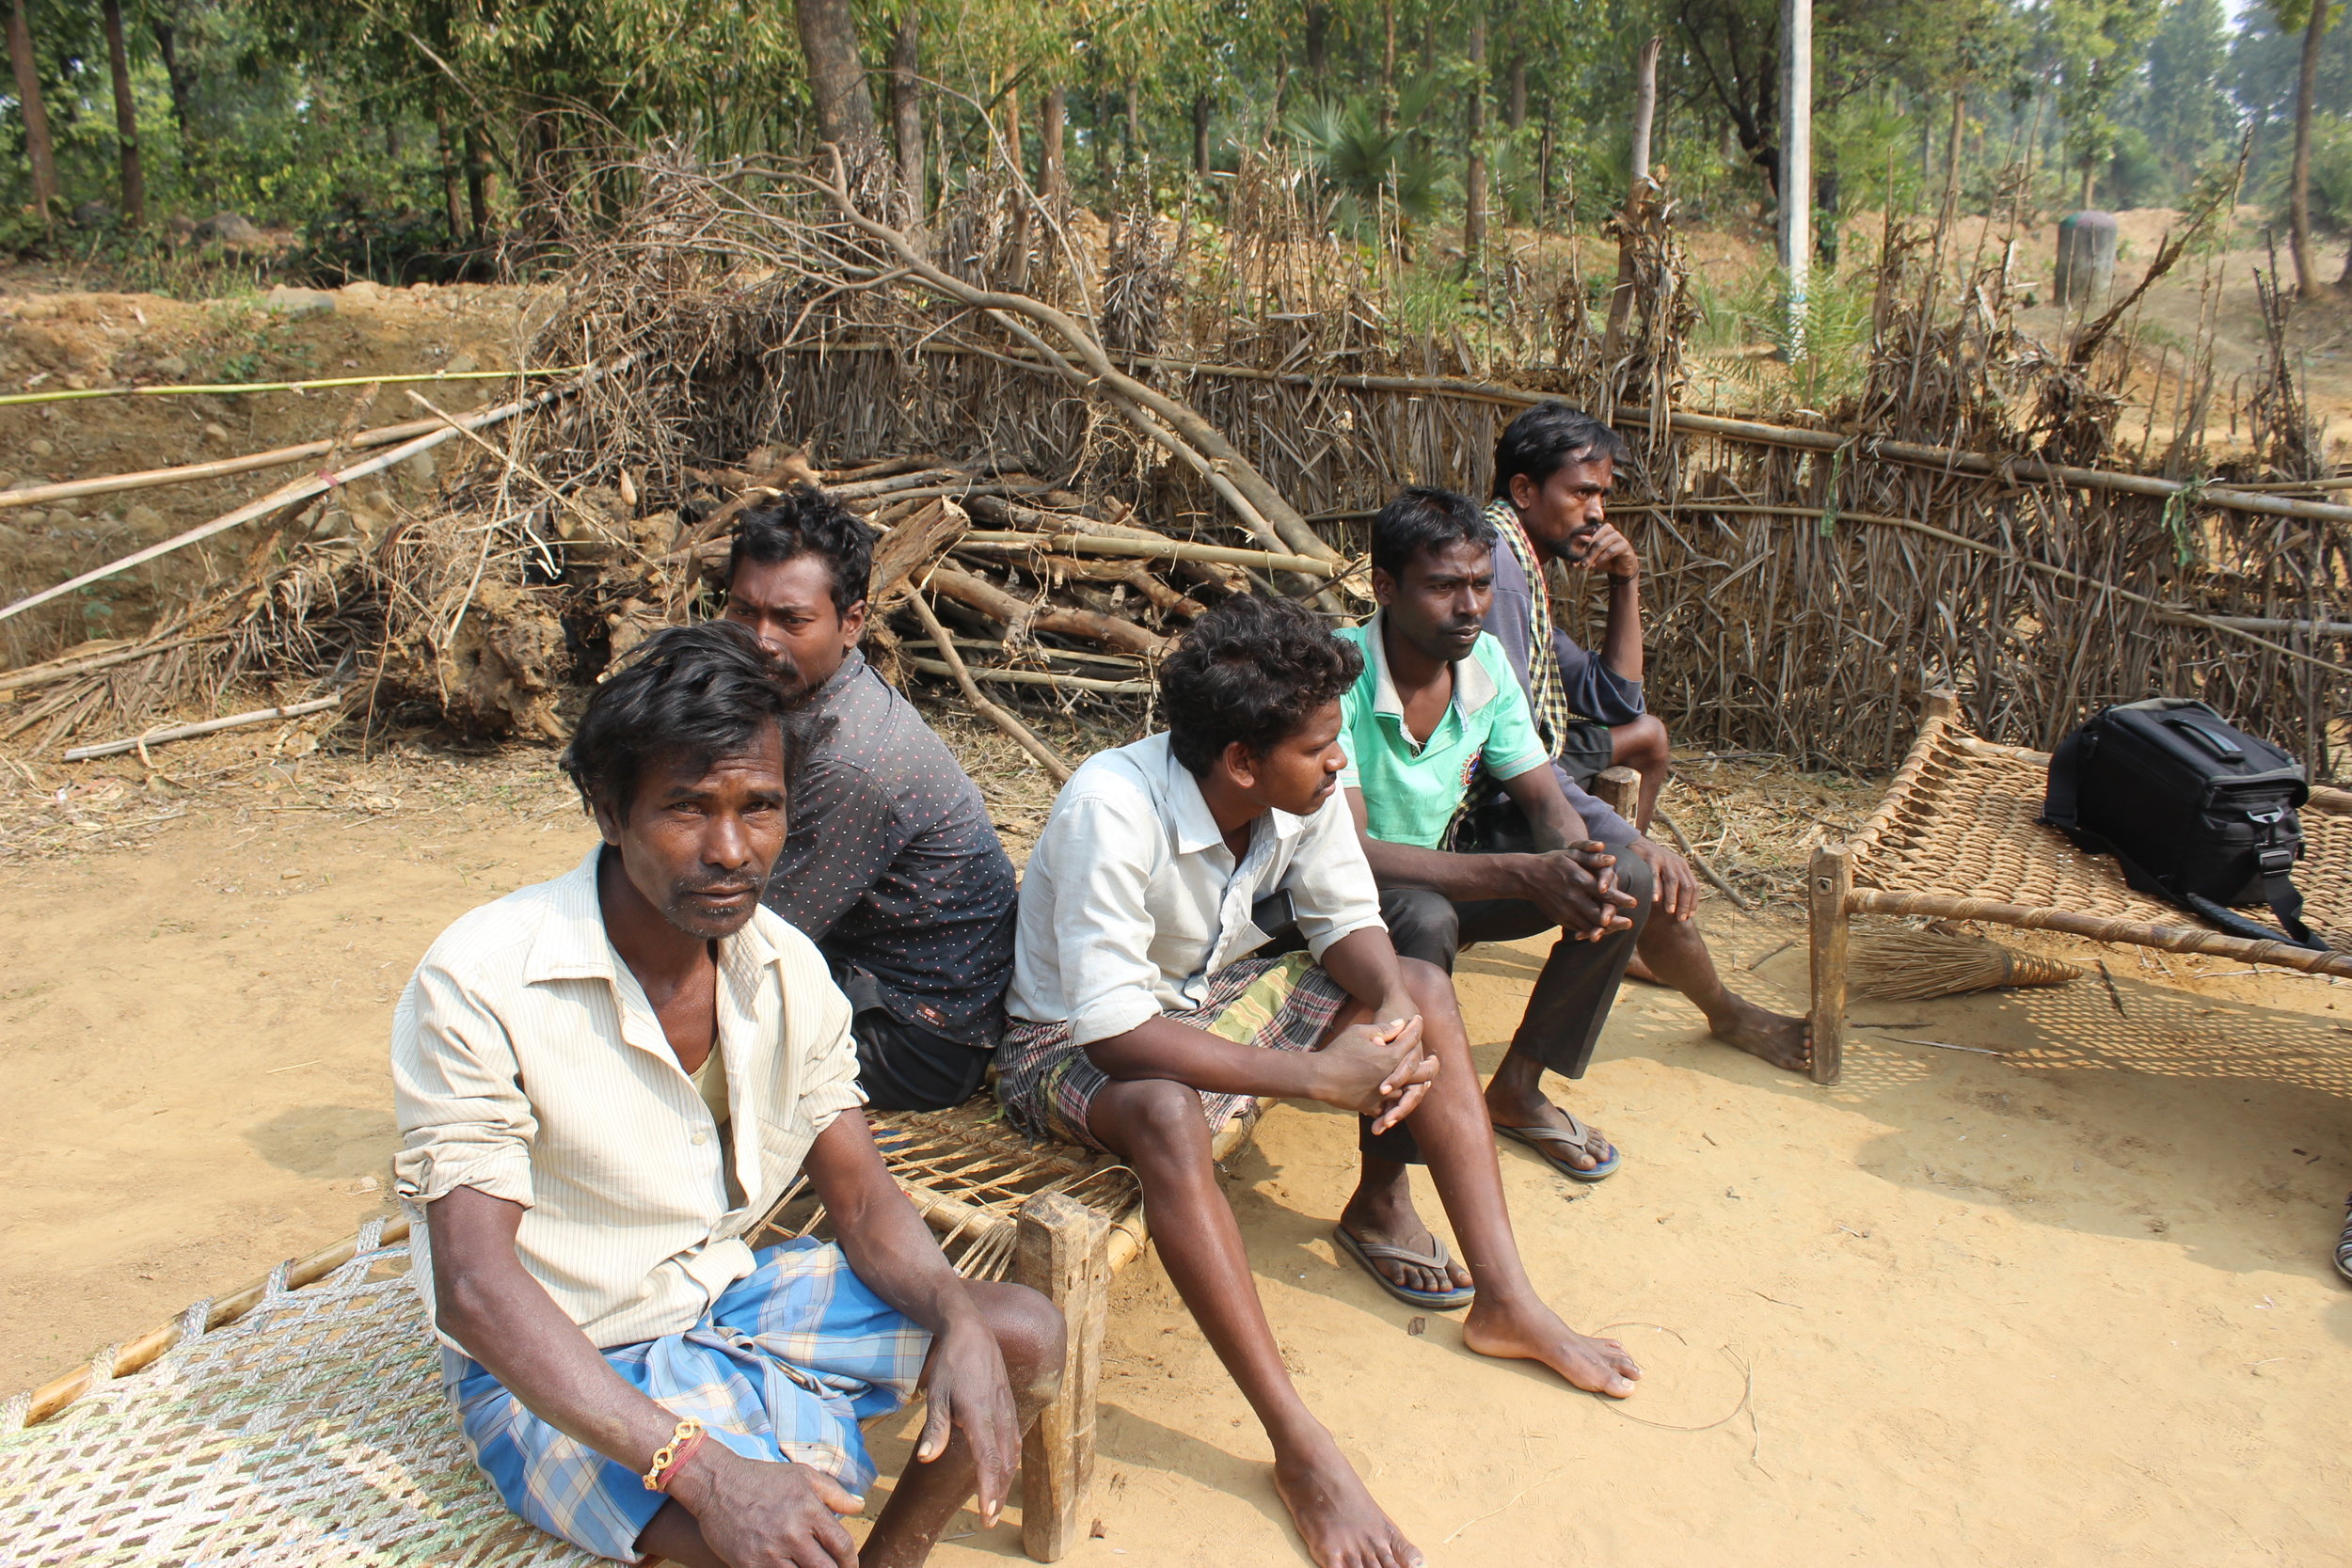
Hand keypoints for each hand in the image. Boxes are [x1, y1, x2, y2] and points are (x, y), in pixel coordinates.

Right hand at [670, 1444, 862, 1567]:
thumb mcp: (803, 1475)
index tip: (850, 1565)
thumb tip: (859, 1506)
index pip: (842, 1546)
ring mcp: (769, 1552)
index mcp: (810, 1510)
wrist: (718, 1484)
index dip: (851, 1561)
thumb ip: (835, 1493)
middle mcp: (792, 1533)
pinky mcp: (748, 1565)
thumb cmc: (764, 1478)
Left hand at [913, 1305, 1022, 1527]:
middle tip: (988, 1519)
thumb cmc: (950, 1364)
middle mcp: (998, 1414)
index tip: (986, 1513)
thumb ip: (935, 1428)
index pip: (988, 1459)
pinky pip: (1014, 1438)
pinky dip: (1010, 1460)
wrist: (972, 1332)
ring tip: (993, 1501)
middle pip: (1003, 1462)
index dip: (988, 1488)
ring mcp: (1007, 1409)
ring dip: (1004, 1479)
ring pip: (1012, 1452)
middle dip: (996, 1492)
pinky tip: (1005, 1469)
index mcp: (979, 1413)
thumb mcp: (936, 1394)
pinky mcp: (1009, 1405)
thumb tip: (928, 1458)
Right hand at [1314, 1014, 1433, 1129]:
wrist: (1319, 1077)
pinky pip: (1391, 1107)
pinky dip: (1398, 1103)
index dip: (1415, 1027)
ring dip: (1418, 1086)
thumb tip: (1401, 1024)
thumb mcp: (1360, 1032)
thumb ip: (1384, 1029)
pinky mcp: (1373, 1107)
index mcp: (1391, 1056)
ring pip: (1410, 1093)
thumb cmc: (1338, 1051)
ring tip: (1424, 1082)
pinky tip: (1401, 1099)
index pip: (1411, 1039)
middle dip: (1431, 1064)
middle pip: (1423, 1072)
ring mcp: (1384, 1095)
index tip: (1417, 1019)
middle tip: (1435, 1059)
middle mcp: (1393, 1077)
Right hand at [1512, 844, 1638, 937]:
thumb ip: (1592, 857)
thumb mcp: (1572, 853)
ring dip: (1606, 928)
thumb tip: (1612, 859)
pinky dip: (1590, 931)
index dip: (1620, 899)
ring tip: (1620, 928)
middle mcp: (1572, 897)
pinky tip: (1601, 931)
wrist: (1527, 876)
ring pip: (1588, 924)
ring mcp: (1565, 910)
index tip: (1634, 902)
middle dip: (1616, 920)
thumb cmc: (1553, 862)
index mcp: (1578, 880)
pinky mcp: (1559, 917)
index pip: (1603, 892)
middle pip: (1598, 913)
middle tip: (1630, 923)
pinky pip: (1577, 927)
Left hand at [1568, 522, 1638, 582]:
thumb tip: (1571, 563)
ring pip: (1600, 544)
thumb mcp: (1592, 559)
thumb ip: (1582, 558)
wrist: (1621, 568)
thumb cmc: (1605, 560)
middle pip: (1592, 539)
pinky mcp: (1624, 544)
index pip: (1586, 534)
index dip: (1578, 545)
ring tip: (1585, 566)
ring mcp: (1617, 536)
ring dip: (1591, 556)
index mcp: (1598, 529)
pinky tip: (1596, 564)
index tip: (1571, 557)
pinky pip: (1611, 550)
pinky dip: (1602, 558)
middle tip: (1578, 564)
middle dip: (1584, 552)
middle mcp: (1608, 529)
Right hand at [1625, 836, 1697, 921]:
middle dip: (1685, 903)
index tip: (1690, 916)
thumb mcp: (1668, 869)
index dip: (1694, 902)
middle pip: (1686, 885)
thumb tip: (1681, 907)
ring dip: (1672, 898)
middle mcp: (1676, 863)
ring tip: (1669, 911)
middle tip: (1681, 918)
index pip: (1694, 886)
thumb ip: (1675, 883)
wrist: (1636, 842)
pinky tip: (1654, 899)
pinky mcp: (1651, 858)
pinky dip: (1655, 888)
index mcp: (1683, 867)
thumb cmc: (1651, 862)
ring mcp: (1664, 860)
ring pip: (1673, 881)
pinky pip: (1654, 875)